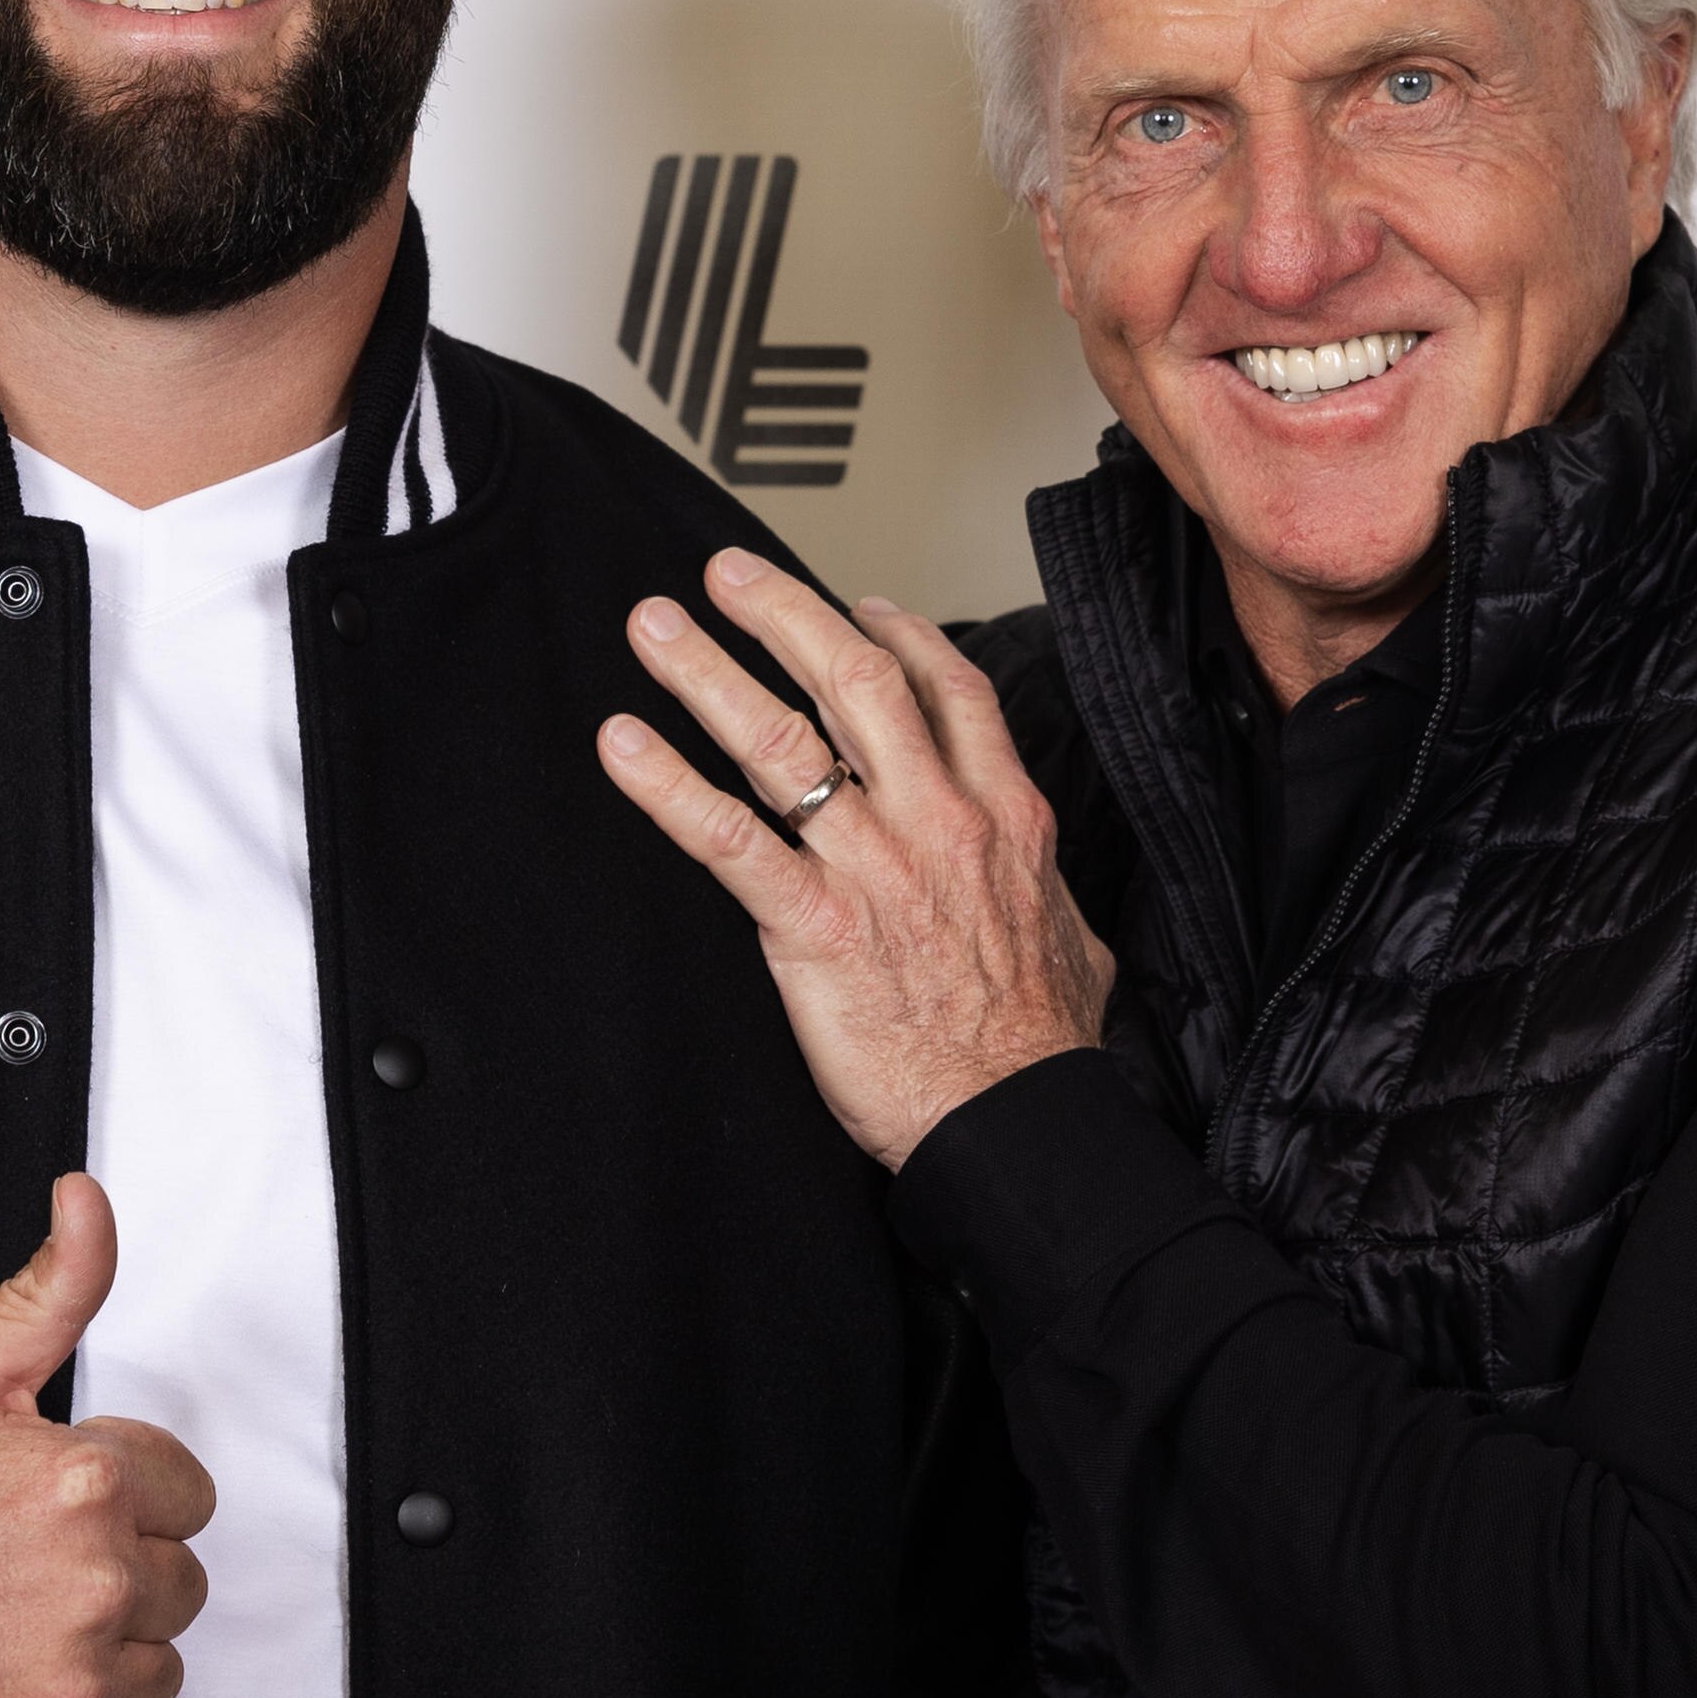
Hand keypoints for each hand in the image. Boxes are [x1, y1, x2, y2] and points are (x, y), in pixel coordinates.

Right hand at [0, 1175, 212, 1697]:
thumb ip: (47, 1292)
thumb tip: (86, 1198)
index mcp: (87, 1484)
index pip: (184, 1494)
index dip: (116, 1500)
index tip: (37, 1516)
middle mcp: (98, 1589)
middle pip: (176, 1585)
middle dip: (110, 1579)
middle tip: (9, 1583)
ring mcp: (80, 1694)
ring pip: (156, 1671)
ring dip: (99, 1662)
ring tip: (0, 1644)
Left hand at [597, 548, 1117, 1168]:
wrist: (1014, 1121)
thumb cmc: (1039, 1049)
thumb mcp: (1073, 940)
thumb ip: (1039, 888)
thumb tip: (1032, 881)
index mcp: (1003, 818)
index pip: (949, 691)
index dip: (901, 634)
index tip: (862, 606)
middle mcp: (935, 822)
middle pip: (853, 680)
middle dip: (784, 613)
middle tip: (727, 575)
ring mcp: (872, 868)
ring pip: (779, 738)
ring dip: (706, 670)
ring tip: (654, 627)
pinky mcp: (812, 925)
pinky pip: (727, 836)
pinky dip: (666, 784)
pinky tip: (623, 747)